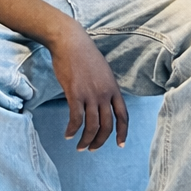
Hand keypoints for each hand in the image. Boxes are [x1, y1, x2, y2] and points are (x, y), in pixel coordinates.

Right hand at [48, 20, 128, 150]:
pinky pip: (76, 119)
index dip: (123, 133)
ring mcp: (90, 94)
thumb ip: (105, 87)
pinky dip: (72, 130)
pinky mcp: (75, 94)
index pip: (123, 116)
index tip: (120, 145)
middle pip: (107, 126)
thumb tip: (103, 102)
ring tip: (79, 146)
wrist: (70, 41)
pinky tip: (68, 134)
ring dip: (86, 140)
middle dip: (100, 141)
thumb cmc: (84, 55)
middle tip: (92, 149)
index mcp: (114, 88)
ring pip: (91, 126)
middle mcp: (105, 93)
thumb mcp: (103, 71)